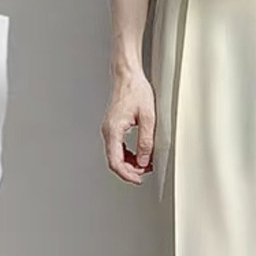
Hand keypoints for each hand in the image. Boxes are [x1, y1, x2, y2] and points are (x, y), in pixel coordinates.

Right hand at [101, 70, 155, 184]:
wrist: (127, 76)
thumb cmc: (136, 91)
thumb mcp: (148, 117)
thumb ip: (146, 141)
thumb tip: (144, 161)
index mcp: (113, 130)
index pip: (115, 162)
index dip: (127, 174)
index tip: (139, 180)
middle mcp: (107, 132)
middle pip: (114, 162)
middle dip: (130, 171)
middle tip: (146, 173)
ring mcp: (109, 130)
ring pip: (115, 156)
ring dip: (130, 164)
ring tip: (146, 164)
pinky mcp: (113, 128)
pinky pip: (117, 148)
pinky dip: (128, 156)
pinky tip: (139, 155)